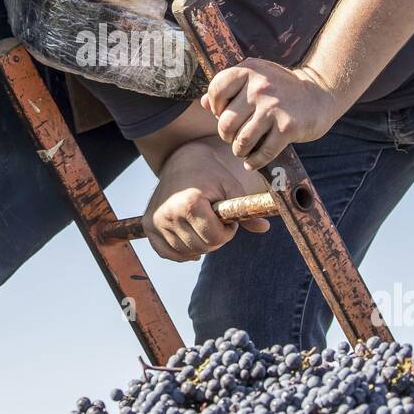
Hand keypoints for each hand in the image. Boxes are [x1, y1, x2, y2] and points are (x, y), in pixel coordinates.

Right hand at [142, 138, 270, 261]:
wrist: (182, 161)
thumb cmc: (211, 174)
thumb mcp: (231, 188)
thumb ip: (245, 210)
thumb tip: (264, 228)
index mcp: (189, 203)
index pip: (215, 238)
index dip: (228, 231)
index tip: (228, 219)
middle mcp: (169, 214)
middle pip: (201, 247)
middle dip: (215, 238)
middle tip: (217, 221)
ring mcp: (156, 221)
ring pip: (186, 252)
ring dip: (200, 243)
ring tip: (204, 223)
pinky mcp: (149, 226)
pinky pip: (167, 253)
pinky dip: (181, 252)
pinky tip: (191, 240)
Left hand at [201, 59, 343, 170]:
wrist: (320, 94)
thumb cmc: (282, 88)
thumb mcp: (256, 78)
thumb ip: (229, 88)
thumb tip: (202, 103)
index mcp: (249, 70)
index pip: (216, 90)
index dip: (215, 107)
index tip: (223, 114)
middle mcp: (260, 87)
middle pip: (226, 121)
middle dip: (226, 135)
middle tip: (233, 137)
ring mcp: (274, 107)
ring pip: (241, 140)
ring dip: (239, 150)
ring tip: (242, 150)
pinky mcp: (287, 127)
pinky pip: (263, 152)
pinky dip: (254, 161)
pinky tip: (252, 162)